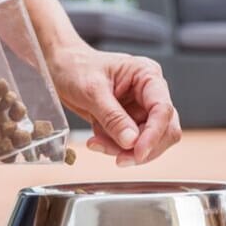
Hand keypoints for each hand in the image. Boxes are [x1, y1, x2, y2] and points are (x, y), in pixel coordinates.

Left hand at [48, 45, 181, 166]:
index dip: (154, 134)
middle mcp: (150, 93)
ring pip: (149, 141)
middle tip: (119, 158)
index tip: (138, 153)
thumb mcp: (92, 91)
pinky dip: (115, 148)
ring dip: (124, 150)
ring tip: (97, 143)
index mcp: (147, 75)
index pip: (163, 109)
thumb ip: (113, 117)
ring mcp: (141, 109)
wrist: (60, 68)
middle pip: (165, 129)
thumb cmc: (76, 67)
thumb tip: (131, 141)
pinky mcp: (130, 122)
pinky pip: (131, 144)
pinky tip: (97, 140)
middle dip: (142, 147)